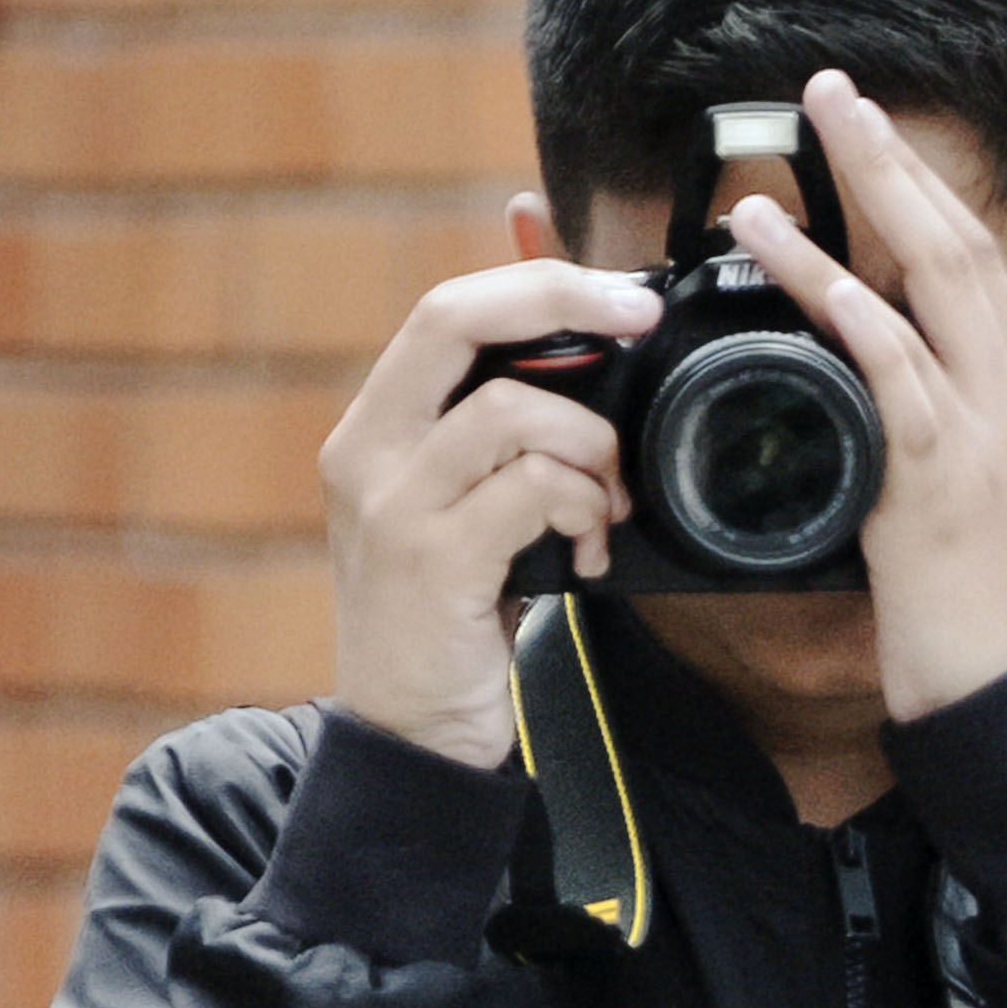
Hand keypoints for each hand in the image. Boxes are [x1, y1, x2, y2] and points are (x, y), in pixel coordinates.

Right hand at [320, 243, 660, 768]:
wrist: (407, 729)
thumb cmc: (449, 605)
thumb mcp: (462, 495)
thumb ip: (496, 407)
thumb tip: (545, 299)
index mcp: (376, 424)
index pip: (446, 307)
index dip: (538, 278)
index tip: (624, 295)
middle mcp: (367, 451)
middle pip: (453, 319)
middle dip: (562, 301)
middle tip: (639, 323)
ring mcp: (393, 505)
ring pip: (510, 410)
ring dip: (591, 445)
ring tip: (606, 502)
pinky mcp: (432, 562)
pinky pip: (531, 490)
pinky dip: (583, 508)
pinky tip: (590, 554)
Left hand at [728, 72, 1006, 723]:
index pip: (980, 254)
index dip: (920, 178)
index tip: (862, 118)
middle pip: (957, 245)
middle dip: (888, 160)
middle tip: (826, 90)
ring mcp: (981, 430)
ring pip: (928, 293)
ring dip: (850, 221)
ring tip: (774, 171)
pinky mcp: (938, 475)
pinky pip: (896, 374)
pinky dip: (853, 313)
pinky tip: (809, 271)